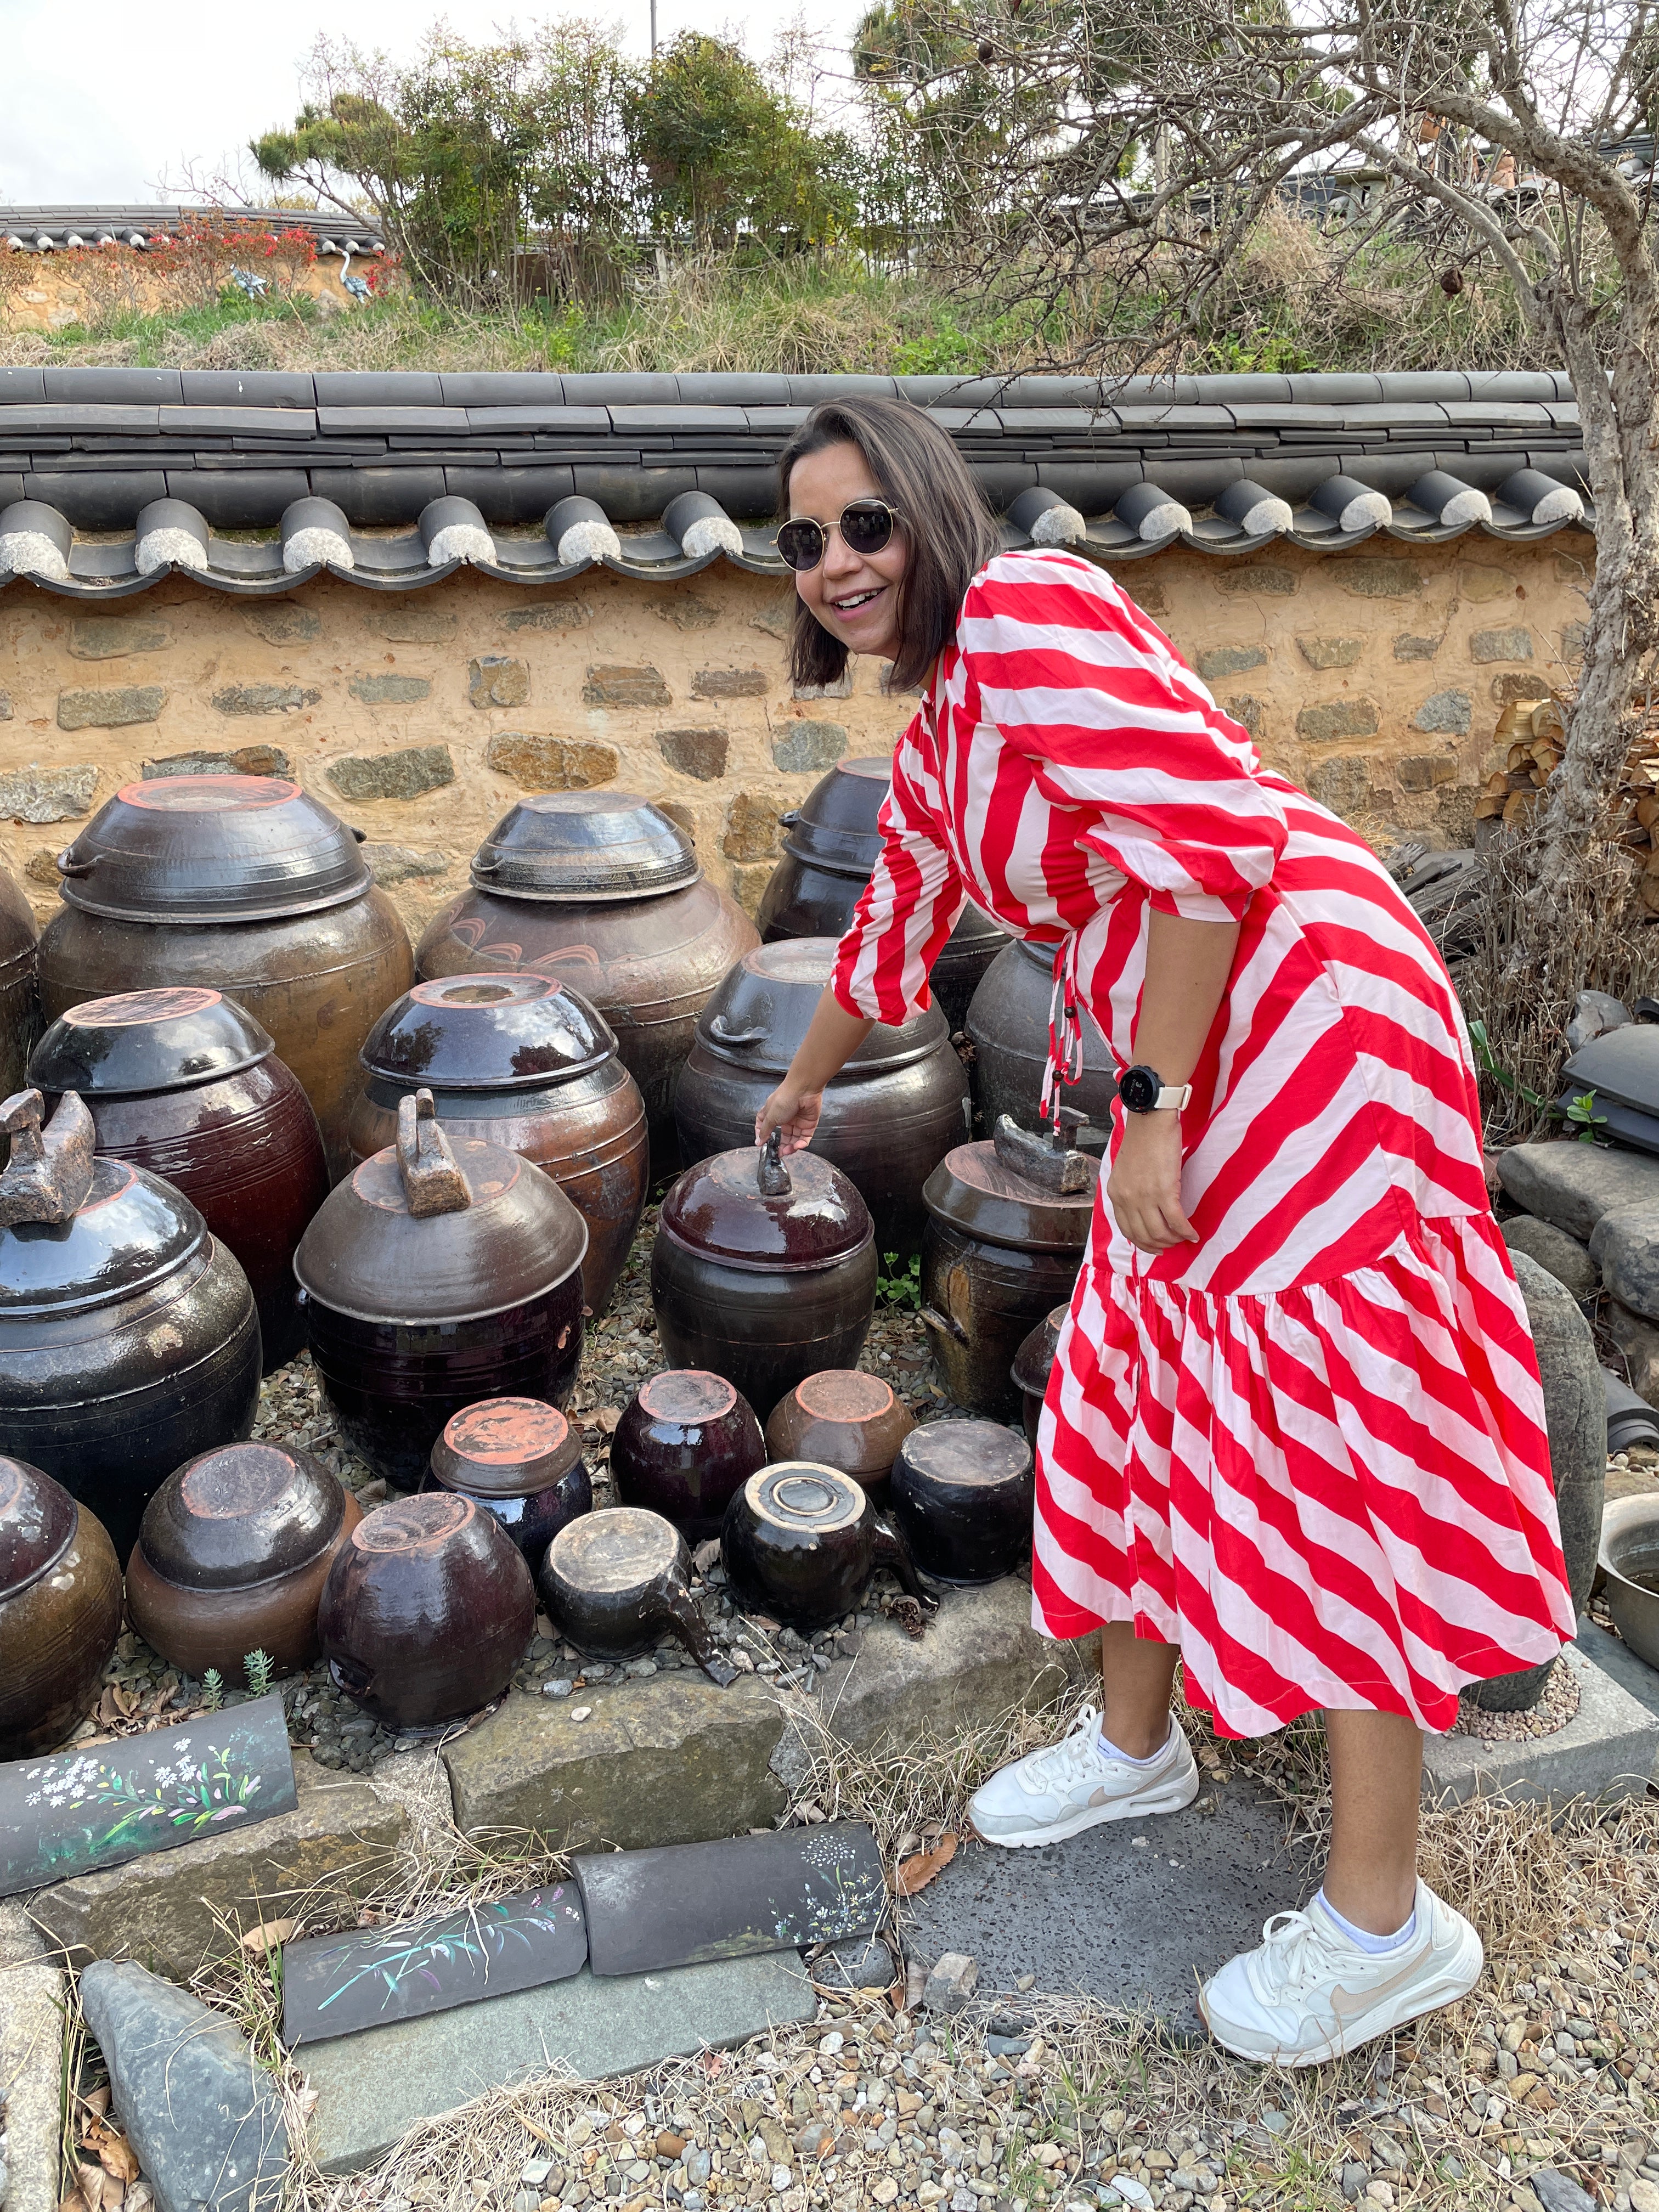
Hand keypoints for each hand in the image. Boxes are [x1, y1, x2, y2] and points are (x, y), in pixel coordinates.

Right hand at [757, 1084, 822, 1153]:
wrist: (804, 1090)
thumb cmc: (785, 1098)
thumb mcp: (770, 1116)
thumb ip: (764, 1131)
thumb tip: (758, 1141)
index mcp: (773, 1113)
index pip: (766, 1126)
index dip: (764, 1135)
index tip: (763, 1144)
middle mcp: (785, 1117)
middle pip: (783, 1136)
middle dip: (781, 1146)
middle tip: (779, 1153)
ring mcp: (798, 1120)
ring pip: (795, 1138)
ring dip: (791, 1147)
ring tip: (787, 1151)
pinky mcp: (809, 1123)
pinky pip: (805, 1137)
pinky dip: (801, 1143)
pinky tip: (797, 1146)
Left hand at [1106, 1112, 1196, 1253]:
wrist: (1151, 1119)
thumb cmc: (1143, 1139)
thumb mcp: (1126, 1169)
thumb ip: (1130, 1190)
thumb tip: (1144, 1210)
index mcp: (1115, 1193)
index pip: (1126, 1230)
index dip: (1142, 1243)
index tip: (1154, 1246)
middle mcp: (1126, 1198)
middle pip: (1143, 1235)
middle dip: (1160, 1245)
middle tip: (1173, 1245)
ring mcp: (1144, 1196)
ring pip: (1160, 1233)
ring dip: (1174, 1240)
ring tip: (1184, 1238)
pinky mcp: (1164, 1191)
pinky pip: (1176, 1222)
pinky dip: (1186, 1231)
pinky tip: (1193, 1234)